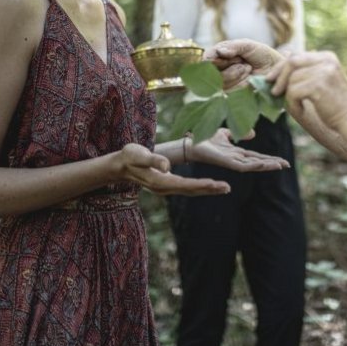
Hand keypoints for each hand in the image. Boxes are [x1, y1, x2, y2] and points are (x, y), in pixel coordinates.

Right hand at [112, 143, 229, 195]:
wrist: (119, 165)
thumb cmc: (129, 157)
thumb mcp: (138, 155)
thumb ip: (153, 160)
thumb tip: (167, 166)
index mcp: (160, 181)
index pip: (185, 184)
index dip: (201, 184)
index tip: (215, 183)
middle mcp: (164, 187)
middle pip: (191, 190)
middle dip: (210, 189)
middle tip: (227, 188)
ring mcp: (165, 188)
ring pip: (190, 191)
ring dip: (207, 190)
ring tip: (224, 188)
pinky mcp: (166, 184)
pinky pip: (187, 188)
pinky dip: (199, 187)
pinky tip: (209, 186)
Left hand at [190, 128, 290, 171]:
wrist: (192, 143)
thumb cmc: (206, 139)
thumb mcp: (226, 133)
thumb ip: (239, 133)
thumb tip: (254, 134)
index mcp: (237, 153)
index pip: (257, 157)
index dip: (270, 158)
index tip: (283, 161)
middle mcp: (236, 159)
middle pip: (258, 162)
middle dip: (272, 163)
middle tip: (287, 165)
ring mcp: (232, 162)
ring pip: (253, 165)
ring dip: (266, 165)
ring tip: (279, 165)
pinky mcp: (227, 162)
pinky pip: (242, 166)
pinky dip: (254, 165)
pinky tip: (263, 163)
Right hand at [204, 39, 283, 88]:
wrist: (275, 69)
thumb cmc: (262, 54)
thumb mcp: (248, 45)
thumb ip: (233, 47)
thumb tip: (219, 51)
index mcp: (221, 53)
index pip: (207, 57)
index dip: (210, 59)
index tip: (216, 58)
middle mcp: (220, 67)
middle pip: (210, 71)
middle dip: (226, 65)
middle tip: (240, 61)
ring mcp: (225, 80)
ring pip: (219, 81)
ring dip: (234, 74)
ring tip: (248, 69)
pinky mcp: (232, 92)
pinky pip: (229, 90)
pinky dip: (239, 84)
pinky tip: (248, 79)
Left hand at [268, 51, 346, 130]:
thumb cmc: (336, 105)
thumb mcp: (320, 81)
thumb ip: (304, 70)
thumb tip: (284, 53)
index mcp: (327, 57)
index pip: (296, 55)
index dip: (280, 67)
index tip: (270, 79)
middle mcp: (326, 60)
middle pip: (291, 62)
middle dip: (278, 76)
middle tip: (273, 91)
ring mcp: (323, 71)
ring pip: (291, 80)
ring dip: (289, 96)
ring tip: (298, 107)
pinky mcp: (318, 85)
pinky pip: (293, 92)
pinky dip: (294, 104)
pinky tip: (303, 111)